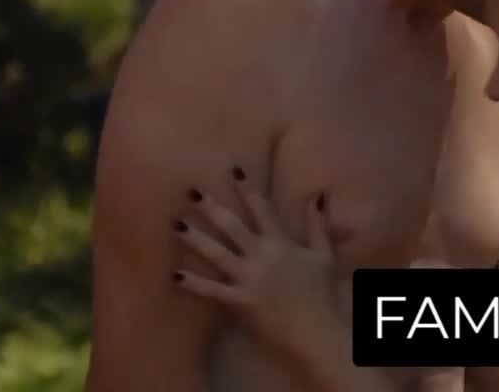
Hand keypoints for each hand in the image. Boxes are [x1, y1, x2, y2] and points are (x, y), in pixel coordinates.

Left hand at [172, 170, 337, 359]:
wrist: (315, 329)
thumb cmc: (320, 292)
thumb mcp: (323, 254)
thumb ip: (318, 223)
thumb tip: (317, 194)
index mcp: (280, 242)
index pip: (261, 208)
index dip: (247, 188)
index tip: (233, 169)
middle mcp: (260, 256)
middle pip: (232, 226)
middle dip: (211, 207)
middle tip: (191, 191)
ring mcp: (248, 278)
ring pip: (217, 254)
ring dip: (195, 239)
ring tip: (176, 224)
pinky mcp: (239, 300)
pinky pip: (212, 290)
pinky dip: (194, 283)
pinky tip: (175, 275)